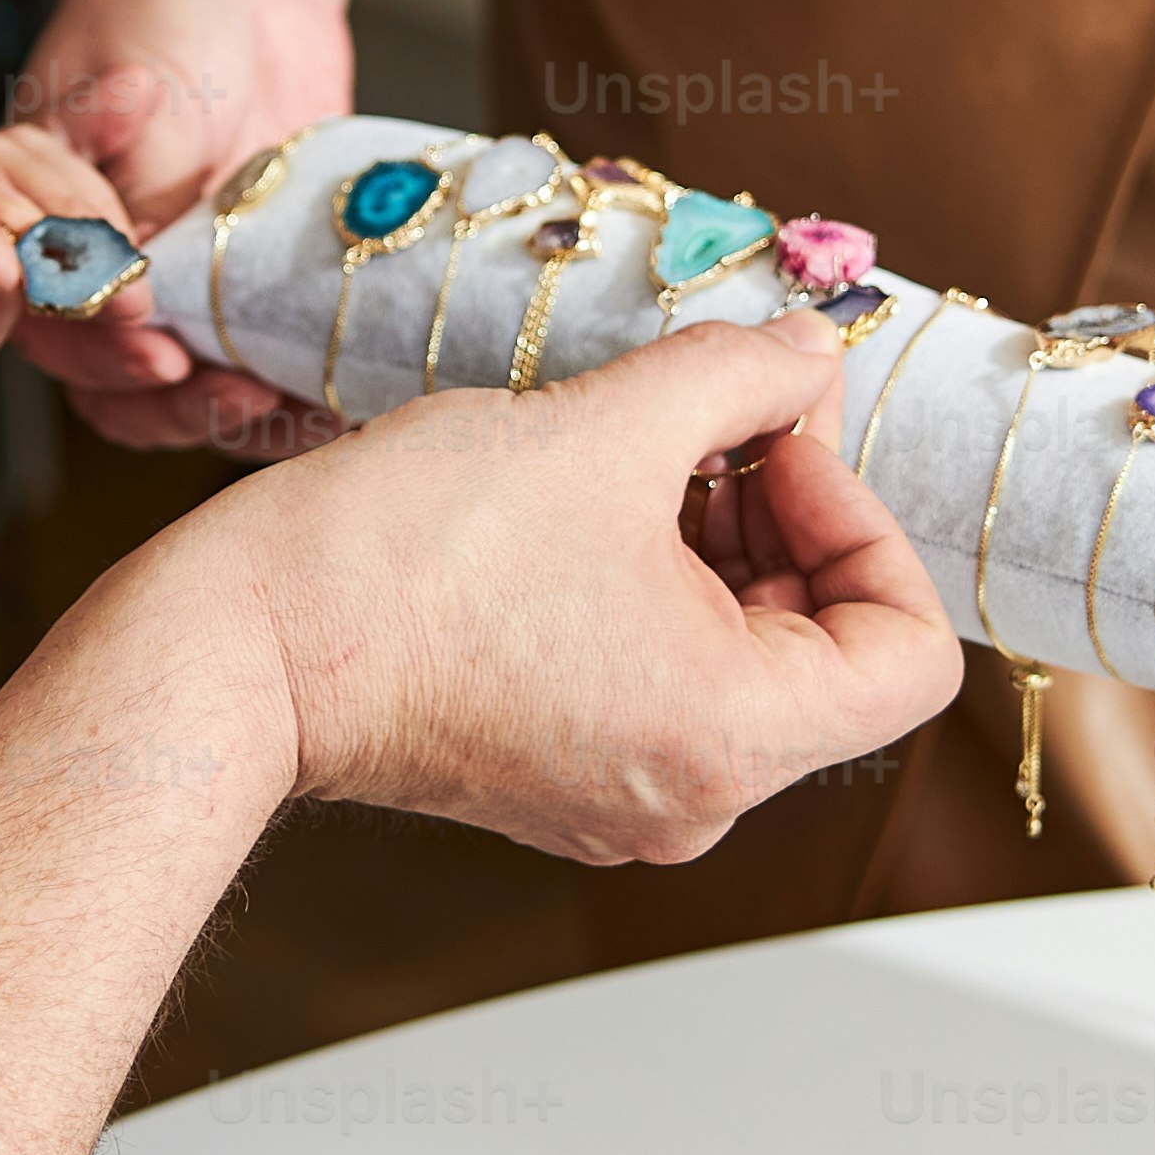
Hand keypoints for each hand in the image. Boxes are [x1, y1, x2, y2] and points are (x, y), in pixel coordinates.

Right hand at [4, 0, 352, 455]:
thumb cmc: (162, 18)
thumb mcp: (135, 75)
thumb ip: (131, 163)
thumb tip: (128, 236)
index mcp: (42, 229)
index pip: (45, 310)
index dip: (90, 332)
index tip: (145, 321)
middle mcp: (99, 280)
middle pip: (106, 381)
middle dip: (166, 396)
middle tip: (229, 386)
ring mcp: (176, 301)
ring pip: (177, 400)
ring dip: (230, 415)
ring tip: (293, 404)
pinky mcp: (244, 309)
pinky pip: (258, 379)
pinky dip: (295, 404)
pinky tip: (344, 406)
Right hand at [205, 314, 964, 862]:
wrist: (242, 648)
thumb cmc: (405, 559)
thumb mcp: (605, 427)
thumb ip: (738, 377)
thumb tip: (807, 353)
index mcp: (736, 739)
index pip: (912, 650)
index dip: (867, 519)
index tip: (777, 439)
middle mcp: (698, 798)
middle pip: (828, 649)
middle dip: (786, 513)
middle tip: (714, 415)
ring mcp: (628, 802)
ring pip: (744, 657)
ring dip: (718, 542)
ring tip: (632, 455)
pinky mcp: (564, 780)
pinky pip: (666, 678)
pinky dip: (656, 588)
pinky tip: (584, 510)